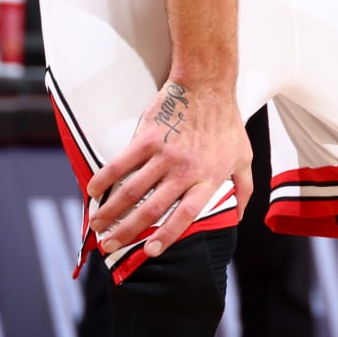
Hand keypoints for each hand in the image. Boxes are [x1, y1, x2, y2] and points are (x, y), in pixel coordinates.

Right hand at [85, 80, 253, 258]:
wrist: (208, 84)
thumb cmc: (226, 120)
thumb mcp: (244, 156)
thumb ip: (245, 188)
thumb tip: (240, 214)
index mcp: (207, 179)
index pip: (185, 216)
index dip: (168, 236)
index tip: (149, 252)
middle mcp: (184, 171)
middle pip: (152, 210)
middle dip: (128, 231)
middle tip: (110, 243)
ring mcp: (165, 155)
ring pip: (132, 191)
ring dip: (111, 211)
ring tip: (97, 224)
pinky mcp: (147, 138)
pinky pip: (121, 164)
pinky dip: (104, 179)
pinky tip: (93, 191)